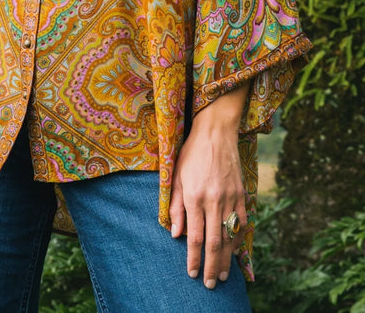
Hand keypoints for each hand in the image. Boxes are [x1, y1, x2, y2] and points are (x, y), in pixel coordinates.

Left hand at [169, 89, 247, 288]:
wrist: (216, 132)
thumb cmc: (192, 153)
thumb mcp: (177, 177)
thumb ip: (176, 207)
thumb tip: (175, 234)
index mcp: (195, 197)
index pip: (195, 237)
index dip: (194, 258)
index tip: (193, 273)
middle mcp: (214, 200)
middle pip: (215, 243)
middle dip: (212, 266)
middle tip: (211, 284)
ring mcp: (230, 198)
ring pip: (230, 236)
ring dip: (228, 259)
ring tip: (224, 275)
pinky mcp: (242, 194)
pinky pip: (242, 222)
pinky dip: (239, 239)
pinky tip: (235, 251)